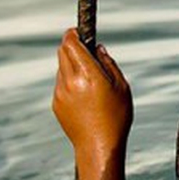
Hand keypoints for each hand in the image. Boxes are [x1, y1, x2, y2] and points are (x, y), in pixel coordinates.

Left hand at [53, 28, 132, 155]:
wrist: (99, 147)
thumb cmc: (116, 118)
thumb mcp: (121, 87)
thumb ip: (108, 63)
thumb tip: (98, 48)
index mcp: (87, 75)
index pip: (70, 43)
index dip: (74, 34)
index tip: (79, 32)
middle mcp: (69, 82)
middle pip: (62, 52)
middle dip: (72, 46)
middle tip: (85, 49)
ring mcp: (60, 94)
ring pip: (61, 68)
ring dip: (71, 65)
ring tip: (89, 78)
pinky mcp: (56, 104)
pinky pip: (61, 84)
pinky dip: (69, 82)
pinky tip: (84, 96)